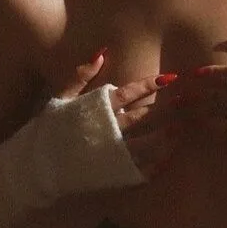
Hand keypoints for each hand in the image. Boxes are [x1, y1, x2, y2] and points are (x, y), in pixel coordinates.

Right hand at [57, 48, 178, 179]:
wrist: (37, 167)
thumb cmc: (47, 130)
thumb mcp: (59, 98)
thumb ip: (80, 76)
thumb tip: (103, 52)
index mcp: (97, 109)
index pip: (130, 92)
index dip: (150, 84)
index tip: (170, 78)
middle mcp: (109, 130)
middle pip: (145, 116)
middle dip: (168, 107)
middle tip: (189, 100)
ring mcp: (113, 154)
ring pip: (148, 143)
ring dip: (167, 134)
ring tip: (184, 128)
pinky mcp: (112, 175)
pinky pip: (141, 170)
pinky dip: (156, 164)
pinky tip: (169, 157)